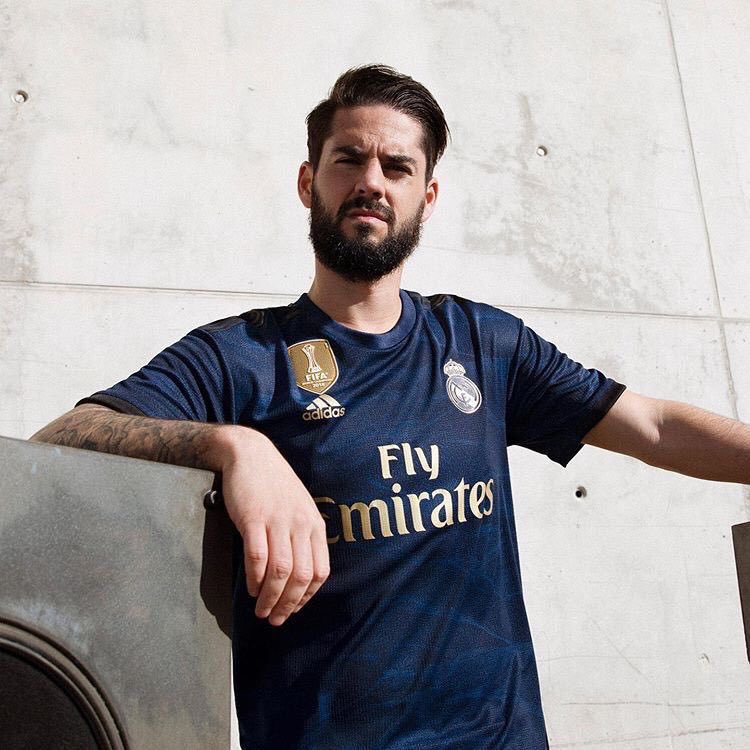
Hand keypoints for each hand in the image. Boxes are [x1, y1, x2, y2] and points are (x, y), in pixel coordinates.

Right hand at [220, 427, 329, 625]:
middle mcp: (300, 524)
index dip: (307, 596)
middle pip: (301, 576)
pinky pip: (258, 557)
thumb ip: (302, 535)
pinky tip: (251, 587)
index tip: (294, 609)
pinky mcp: (254, 518)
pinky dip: (255, 578)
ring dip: (271, 598)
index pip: (321, 571)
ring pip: (281, 571)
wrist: (251, 453)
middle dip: (289, 605)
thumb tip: (298, 572)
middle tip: (274, 619)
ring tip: (261, 610)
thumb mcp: (299, 507)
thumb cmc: (274, 483)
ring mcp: (277, 520)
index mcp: (314, 524)